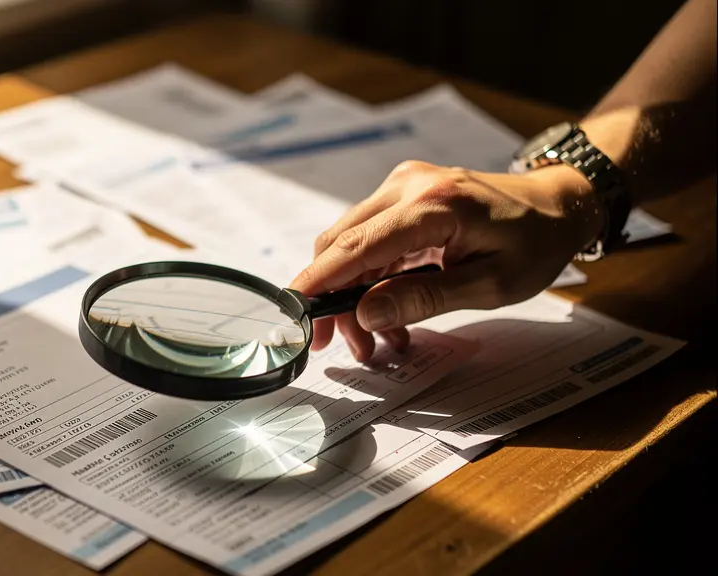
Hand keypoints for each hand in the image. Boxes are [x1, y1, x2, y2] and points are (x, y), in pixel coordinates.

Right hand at [289, 160, 604, 360]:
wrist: (558, 204)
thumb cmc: (535, 244)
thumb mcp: (490, 285)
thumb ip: (424, 297)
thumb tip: (367, 314)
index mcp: (435, 203)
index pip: (359, 244)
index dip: (321, 280)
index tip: (293, 310)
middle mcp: (409, 184)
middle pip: (343, 242)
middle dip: (333, 298)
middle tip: (335, 346)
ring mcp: (403, 185)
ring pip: (352, 243)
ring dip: (352, 293)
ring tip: (372, 342)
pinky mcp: (403, 194)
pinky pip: (371, 238)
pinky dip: (370, 277)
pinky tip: (386, 313)